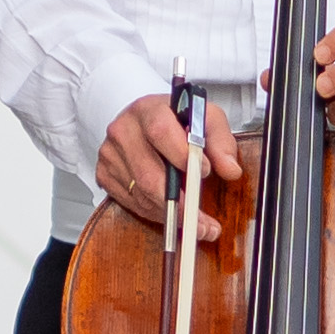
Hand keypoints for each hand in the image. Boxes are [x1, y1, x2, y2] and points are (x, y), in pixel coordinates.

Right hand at [97, 89, 245, 238]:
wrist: (147, 121)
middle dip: (180, 203)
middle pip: (148, 173)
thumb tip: (230, 170)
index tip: (206, 172)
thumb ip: (221, 141)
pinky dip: (155, 213)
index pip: (160, 131)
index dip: (183, 155)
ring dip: (171, 214)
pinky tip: (172, 213)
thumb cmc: (178, 120)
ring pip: (141, 193)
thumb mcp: (206, 118)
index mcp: (147, 109)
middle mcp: (123, 130)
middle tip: (203, 222)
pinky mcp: (104, 174)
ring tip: (197, 224)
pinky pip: (132, 203)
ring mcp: (110, 154)